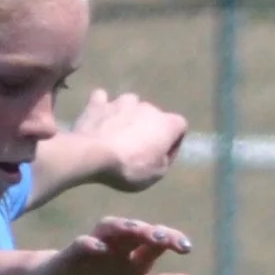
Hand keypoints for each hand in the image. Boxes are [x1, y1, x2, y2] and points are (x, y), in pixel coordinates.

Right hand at [34, 216, 193, 274]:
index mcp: (134, 254)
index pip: (156, 241)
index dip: (172, 240)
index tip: (186, 248)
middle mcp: (117, 244)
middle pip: (137, 230)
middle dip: (151, 232)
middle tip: (164, 240)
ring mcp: (95, 246)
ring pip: (111, 228)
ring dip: (125, 228)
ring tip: (138, 232)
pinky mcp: (72, 254)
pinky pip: (81, 244)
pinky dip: (91, 244)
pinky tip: (101, 249)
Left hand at [67, 89, 187, 191]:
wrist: (94, 156)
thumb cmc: (130, 168)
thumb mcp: (156, 175)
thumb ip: (164, 160)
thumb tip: (162, 152)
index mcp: (167, 123)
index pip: (180, 126)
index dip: (173, 142)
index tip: (161, 157)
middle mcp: (148, 106)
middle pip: (153, 116)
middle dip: (147, 130)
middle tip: (136, 151)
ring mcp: (122, 102)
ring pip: (130, 104)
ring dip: (127, 116)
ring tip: (118, 134)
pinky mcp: (98, 103)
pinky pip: (102, 100)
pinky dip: (103, 108)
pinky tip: (100, 118)